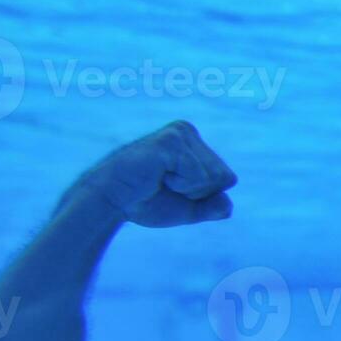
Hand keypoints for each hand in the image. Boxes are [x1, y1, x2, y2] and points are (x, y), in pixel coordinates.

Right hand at [68, 120, 236, 227]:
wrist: (112, 202)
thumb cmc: (146, 202)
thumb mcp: (188, 209)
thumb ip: (212, 207)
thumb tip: (229, 206)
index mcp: (194, 143)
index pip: (228, 179)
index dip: (204, 195)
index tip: (174, 191)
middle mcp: (188, 132)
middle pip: (225, 177)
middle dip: (198, 192)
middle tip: (166, 186)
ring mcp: (180, 133)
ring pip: (214, 176)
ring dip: (188, 189)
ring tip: (161, 180)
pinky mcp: (172, 141)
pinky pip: (199, 175)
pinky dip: (182, 185)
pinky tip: (158, 176)